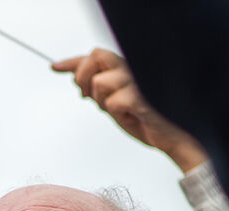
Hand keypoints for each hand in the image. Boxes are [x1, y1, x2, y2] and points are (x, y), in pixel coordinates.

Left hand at [52, 49, 206, 172]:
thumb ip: (99, 90)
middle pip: (96, 56)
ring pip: (100, 82)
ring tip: (119, 111)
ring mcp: (139, 79)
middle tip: (86, 96)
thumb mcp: (116, 104)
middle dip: (83, 77)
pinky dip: (116, 113)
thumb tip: (76, 79)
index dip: (73, 62)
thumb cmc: (147, 121)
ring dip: (102, 101)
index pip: (96, 56)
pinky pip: (112, 101)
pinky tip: (132, 117)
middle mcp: (134, 67)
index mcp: (128, 68)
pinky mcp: (142, 95)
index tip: (55, 67)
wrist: (173, 138)